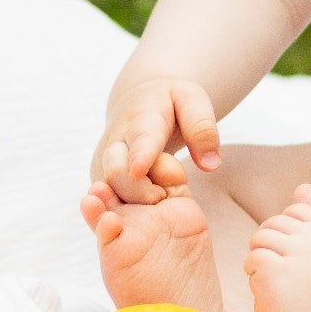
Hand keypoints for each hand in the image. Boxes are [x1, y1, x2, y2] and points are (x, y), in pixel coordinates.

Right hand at [90, 77, 220, 204]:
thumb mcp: (193, 101)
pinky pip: (108, 200)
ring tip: (158, 197)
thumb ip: (203, 129)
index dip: (140, 155)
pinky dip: (125, 209)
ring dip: (133, 203)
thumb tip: (210, 165)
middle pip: (117, 172)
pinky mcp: (100, 178)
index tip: (138, 169)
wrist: (138, 102)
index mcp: (142, 117)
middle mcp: (115, 141)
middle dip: (140, 191)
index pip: (141, 138)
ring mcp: (103, 161)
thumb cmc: (171, 103)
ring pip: (108, 191)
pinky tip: (143, 207)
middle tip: (166, 195)